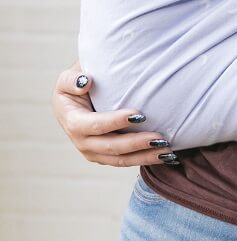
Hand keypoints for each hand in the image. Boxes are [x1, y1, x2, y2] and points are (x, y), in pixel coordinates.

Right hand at [52, 63, 175, 167]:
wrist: (72, 102)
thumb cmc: (73, 86)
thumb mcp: (66, 79)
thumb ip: (72, 80)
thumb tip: (85, 82)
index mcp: (73, 122)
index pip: (96, 125)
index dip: (116, 121)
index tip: (139, 115)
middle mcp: (82, 142)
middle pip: (112, 147)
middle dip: (137, 144)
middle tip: (160, 138)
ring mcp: (93, 153)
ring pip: (120, 160)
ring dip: (144, 157)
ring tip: (167, 152)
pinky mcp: (104, 157)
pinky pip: (125, 161)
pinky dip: (143, 159)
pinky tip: (162, 156)